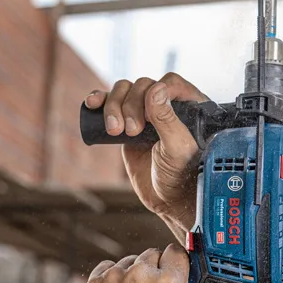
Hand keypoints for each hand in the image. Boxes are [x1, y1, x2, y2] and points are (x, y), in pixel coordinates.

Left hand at [83, 244, 215, 282]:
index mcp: (168, 282)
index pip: (176, 252)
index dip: (178, 262)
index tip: (175, 270)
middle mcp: (140, 276)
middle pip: (152, 254)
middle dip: (156, 269)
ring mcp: (115, 279)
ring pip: (130, 262)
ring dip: (134, 274)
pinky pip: (106, 269)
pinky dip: (112, 279)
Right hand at [84, 73, 207, 231]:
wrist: (167, 200)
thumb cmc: (182, 176)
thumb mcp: (178, 148)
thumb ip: (168, 119)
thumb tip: (156, 89)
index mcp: (189, 107)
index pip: (169, 82)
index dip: (155, 92)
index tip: (150, 116)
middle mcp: (168, 106)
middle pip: (143, 86)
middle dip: (132, 105)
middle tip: (133, 131)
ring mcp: (146, 113)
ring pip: (125, 91)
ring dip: (114, 106)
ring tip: (115, 131)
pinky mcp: (128, 123)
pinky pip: (111, 104)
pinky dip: (101, 101)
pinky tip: (93, 104)